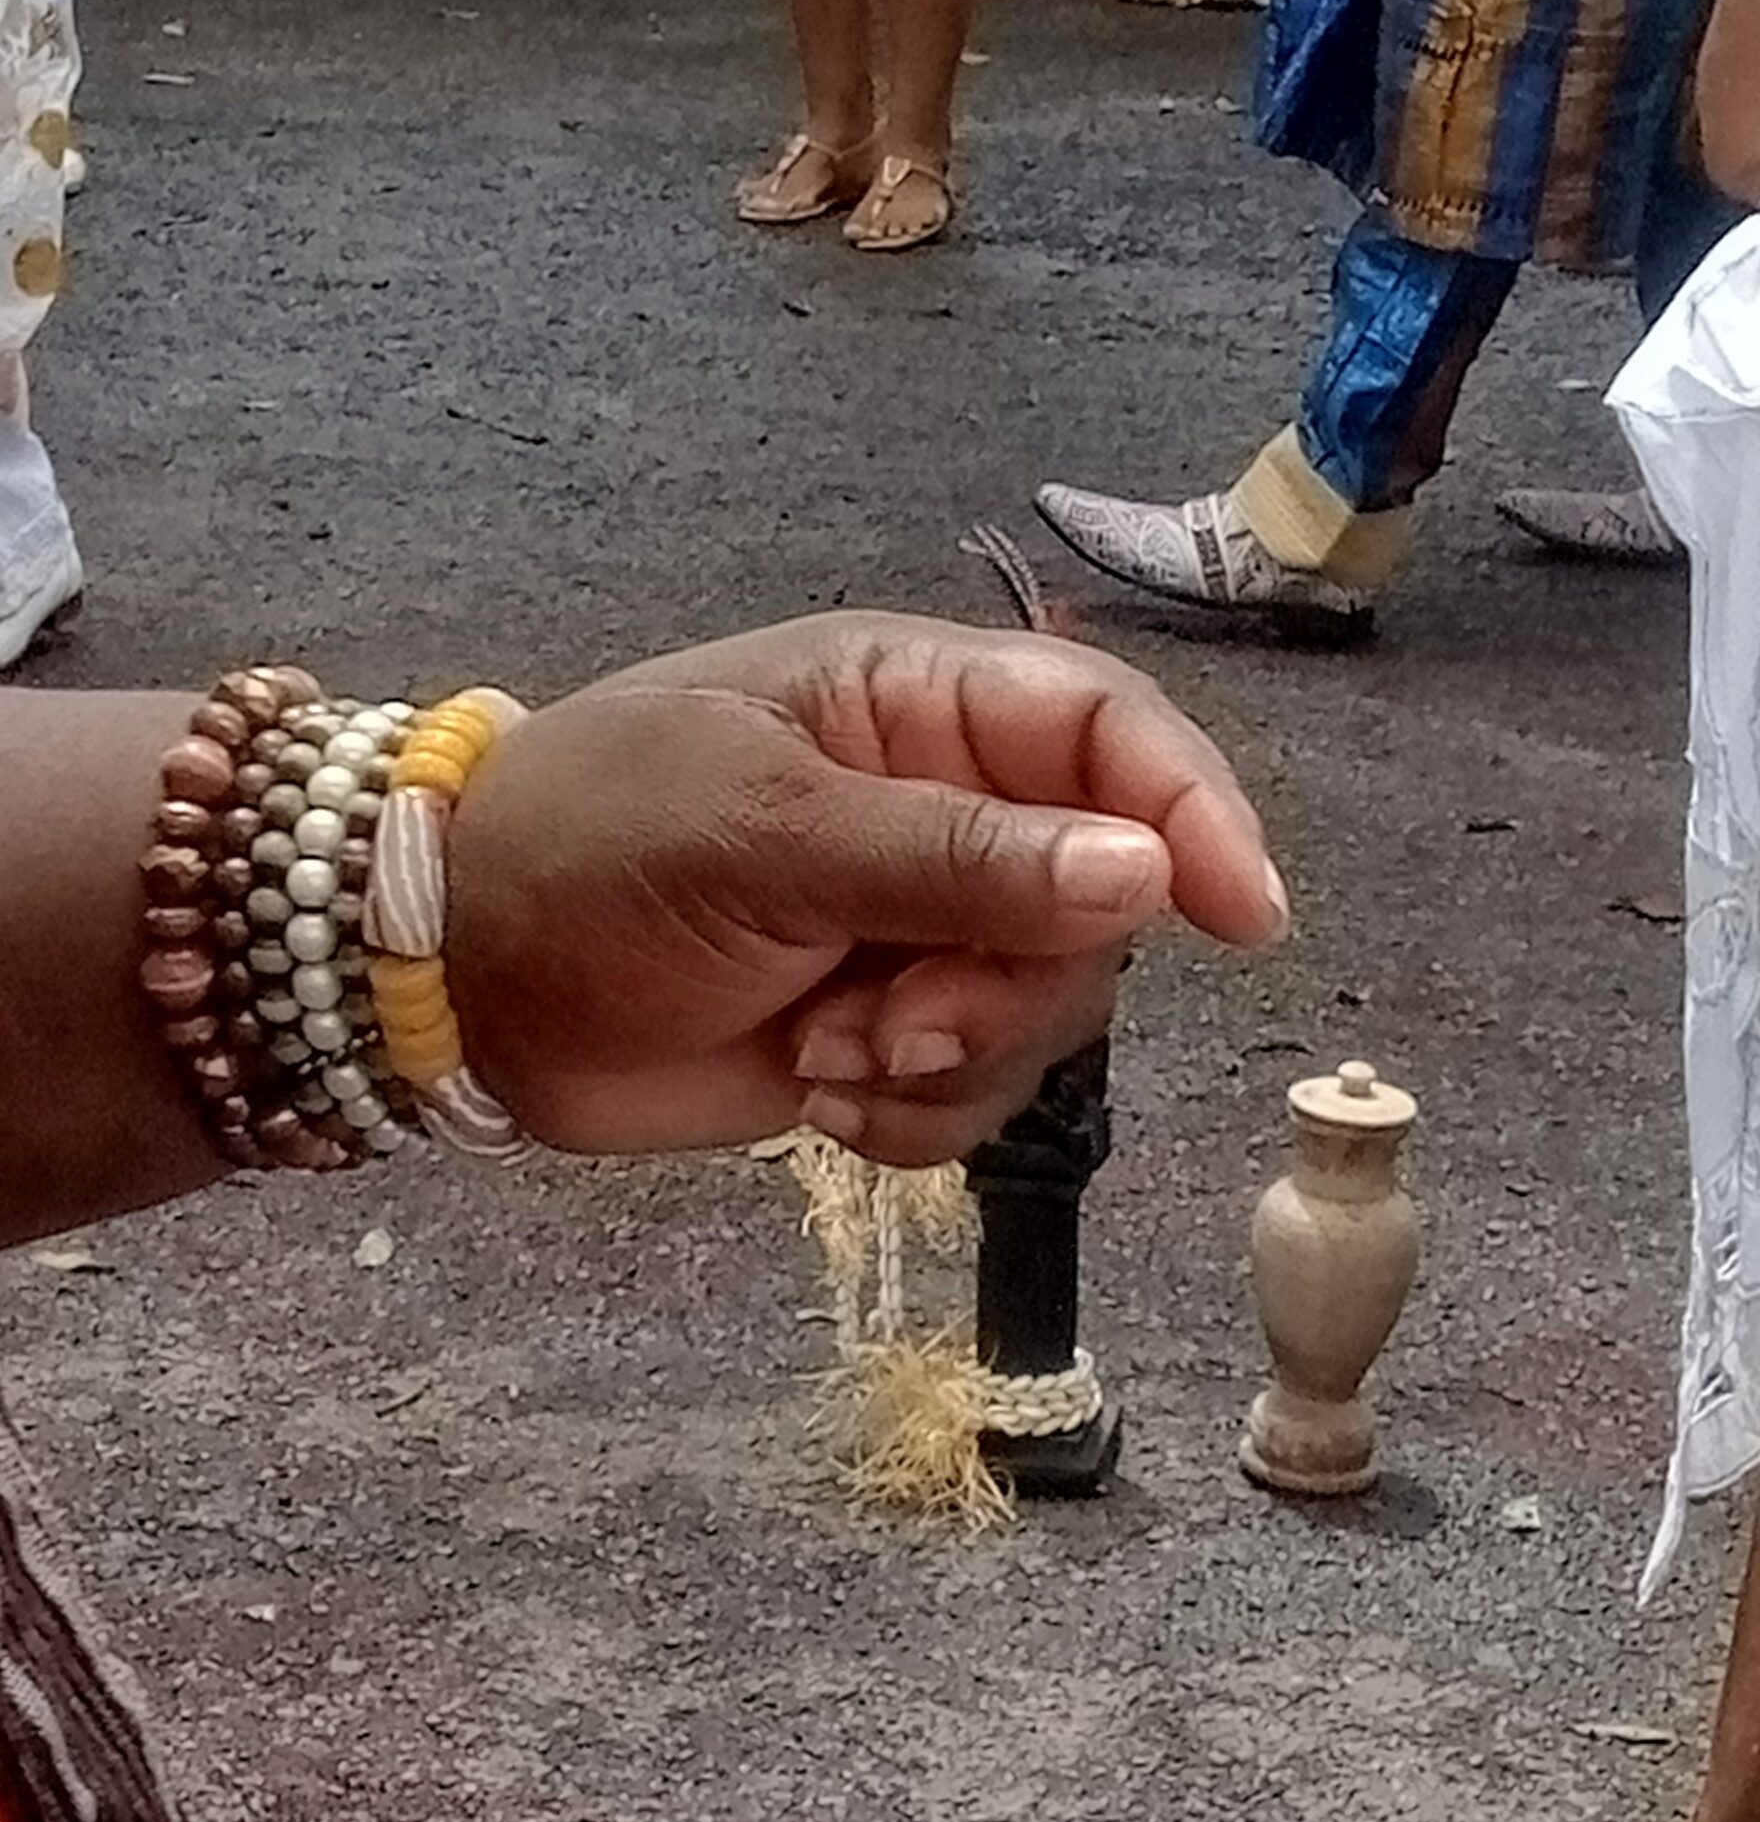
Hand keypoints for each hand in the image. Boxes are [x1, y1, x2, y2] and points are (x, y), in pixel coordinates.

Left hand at [446, 613, 1283, 1164]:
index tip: (1242, 917)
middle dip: (1017, 982)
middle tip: (902, 1019)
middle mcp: (944, 810)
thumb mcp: (764, 836)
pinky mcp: (885, 1032)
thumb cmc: (590, 851)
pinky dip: (913, 1117)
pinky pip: (978, 1092)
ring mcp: (919, 928)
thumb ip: (957, 857)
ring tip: (830, 1058)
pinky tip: (814, 1093)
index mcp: (916, 705)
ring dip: (954, 1059)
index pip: (1108, 732)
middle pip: (1099, 899)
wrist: (454, 982)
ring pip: (1047, 1010)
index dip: (1192, 812)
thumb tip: (1145, 873)